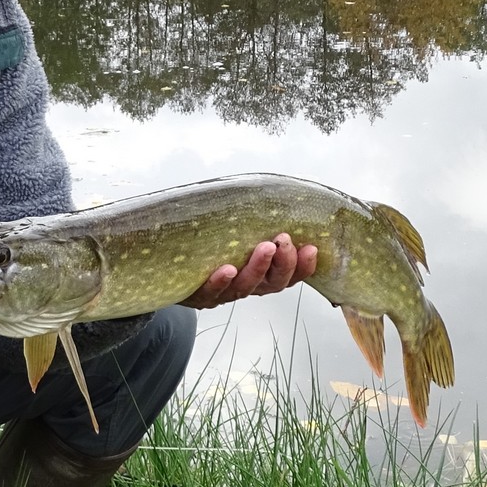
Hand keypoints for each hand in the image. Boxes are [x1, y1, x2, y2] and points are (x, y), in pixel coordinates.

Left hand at [180, 234, 318, 309]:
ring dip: (257, 267)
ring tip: (265, 247)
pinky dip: (220, 281)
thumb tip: (277, 192)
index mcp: (262, 275)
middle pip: (273, 283)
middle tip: (284, 241)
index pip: (289, 275)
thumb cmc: (214, 248)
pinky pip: (211, 291)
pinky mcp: (200, 294)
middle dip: (283, 263)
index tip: (312, 247)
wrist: (174, 271)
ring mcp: (224, 292)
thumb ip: (257, 222)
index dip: (303, 266)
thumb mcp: (239, 235)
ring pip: (245, 286)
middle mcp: (247, 286)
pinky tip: (227, 270)